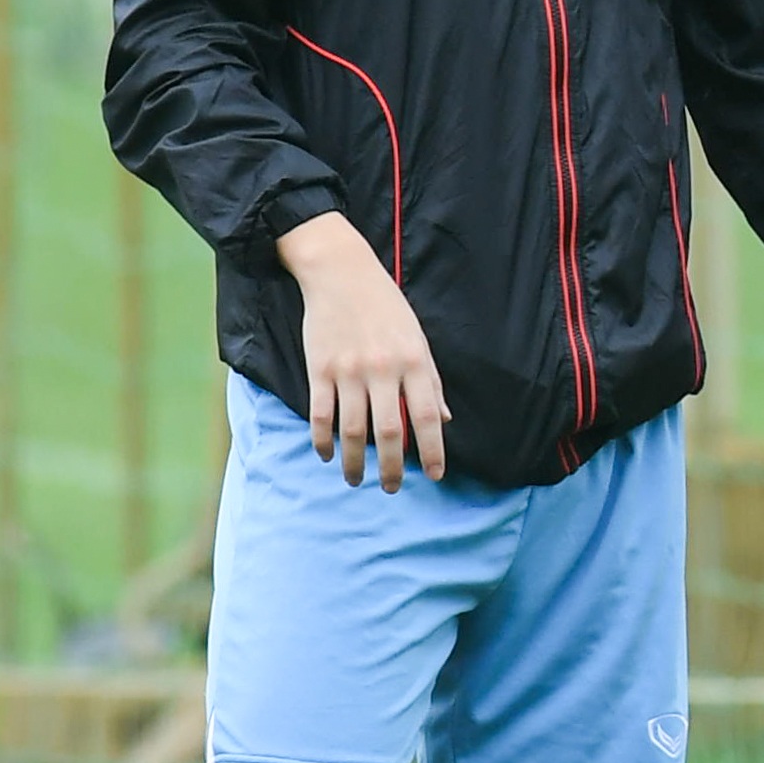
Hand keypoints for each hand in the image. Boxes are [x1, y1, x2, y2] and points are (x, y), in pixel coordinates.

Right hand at [278, 213, 448, 489]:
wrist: (340, 273)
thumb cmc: (386, 308)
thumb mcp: (418, 339)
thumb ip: (430, 381)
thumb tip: (444, 420)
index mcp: (415, 361)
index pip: (428, 416)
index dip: (433, 450)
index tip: (436, 475)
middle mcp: (383, 369)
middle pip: (390, 431)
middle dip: (393, 468)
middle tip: (392, 489)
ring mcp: (348, 370)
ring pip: (352, 430)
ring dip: (354, 462)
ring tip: (357, 480)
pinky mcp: (319, 369)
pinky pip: (321, 414)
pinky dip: (323, 440)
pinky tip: (328, 455)